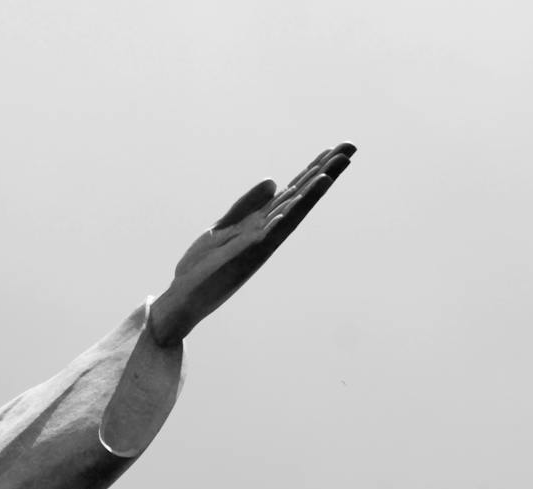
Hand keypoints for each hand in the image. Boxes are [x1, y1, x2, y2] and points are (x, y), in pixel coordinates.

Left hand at [148, 142, 354, 345]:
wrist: (182, 298)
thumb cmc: (202, 268)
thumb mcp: (222, 228)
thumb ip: (246, 206)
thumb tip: (274, 181)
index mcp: (260, 224)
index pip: (292, 192)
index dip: (311, 170)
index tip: (334, 149)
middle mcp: (267, 232)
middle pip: (300, 196)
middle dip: (325, 172)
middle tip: (351, 147)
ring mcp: (262, 242)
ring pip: (295, 209)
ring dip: (316, 187)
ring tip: (338, 164)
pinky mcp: (252, 252)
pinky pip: (276, 228)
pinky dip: (292, 210)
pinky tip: (303, 194)